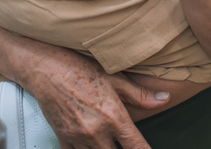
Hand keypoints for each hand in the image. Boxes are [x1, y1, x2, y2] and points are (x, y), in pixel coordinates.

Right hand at [23, 45, 166, 148]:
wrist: (46, 69)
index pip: (136, 146)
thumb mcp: (114, 78)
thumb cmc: (79, 69)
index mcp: (113, 117)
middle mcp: (97, 132)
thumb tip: (164, 99)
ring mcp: (79, 138)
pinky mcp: (64, 139)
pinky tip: (88, 144)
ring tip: (107, 141)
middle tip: (123, 141)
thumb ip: (140, 94)